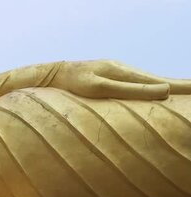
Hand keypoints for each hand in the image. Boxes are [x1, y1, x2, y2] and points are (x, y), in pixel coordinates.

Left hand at [51, 60, 190, 99]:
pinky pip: (136, 83)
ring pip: (148, 81)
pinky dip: (151, 86)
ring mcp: (118, 73)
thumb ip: (131, 90)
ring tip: (184, 90)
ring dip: (168, 86)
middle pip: (158, 80)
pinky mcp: (111, 77)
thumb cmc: (73, 83)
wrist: (54, 73)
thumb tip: (164, 91)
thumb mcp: (101, 88)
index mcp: (126, 73)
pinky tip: (155, 91)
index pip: (161, 82)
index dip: (181, 87)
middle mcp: (125, 70)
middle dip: (180, 85)